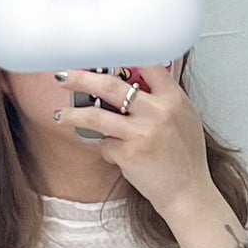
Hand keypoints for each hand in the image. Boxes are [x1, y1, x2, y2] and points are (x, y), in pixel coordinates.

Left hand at [51, 63, 212, 225]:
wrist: (188, 192)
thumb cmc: (186, 158)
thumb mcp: (185, 119)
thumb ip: (164, 98)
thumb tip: (139, 80)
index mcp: (173, 99)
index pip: (146, 64)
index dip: (121, 57)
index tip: (102, 55)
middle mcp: (158, 112)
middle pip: (111, 85)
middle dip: (82, 79)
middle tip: (64, 77)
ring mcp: (142, 133)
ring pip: (96, 115)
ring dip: (73, 114)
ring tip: (60, 115)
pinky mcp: (129, 154)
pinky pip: (105, 144)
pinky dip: (106, 148)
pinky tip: (113, 154)